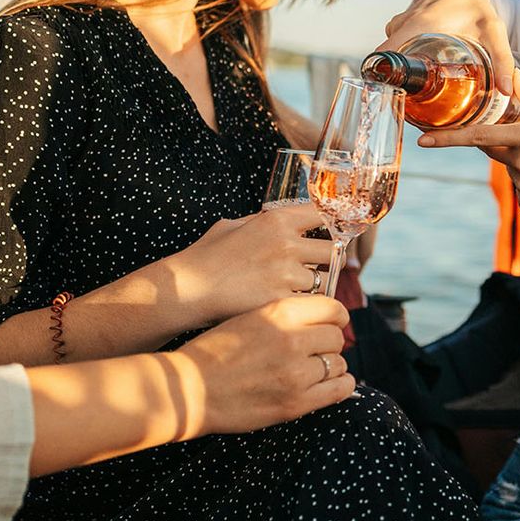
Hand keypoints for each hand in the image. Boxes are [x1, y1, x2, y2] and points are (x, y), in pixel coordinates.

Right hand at [163, 203, 333, 325]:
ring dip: (317, 286)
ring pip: (325, 279)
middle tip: (319, 268)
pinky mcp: (283, 301)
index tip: (330, 233)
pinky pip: (311, 304)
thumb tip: (281, 219)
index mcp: (276, 220)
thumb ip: (260, 220)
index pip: (322, 213)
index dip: (330, 223)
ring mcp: (286, 273)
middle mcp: (286, 244)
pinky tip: (291, 307)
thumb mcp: (232, 225)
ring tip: (299, 291)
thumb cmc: (205, 257)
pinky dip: (305, 306)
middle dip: (328, 260)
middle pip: (333, 249)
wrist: (186, 289)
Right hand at [178, 294, 354, 434]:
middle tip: (319, 349)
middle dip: (330, 342)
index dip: (336, 316)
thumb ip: (285, 314)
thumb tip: (321, 316)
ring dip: (331, 365)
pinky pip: (339, 389)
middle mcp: (292, 339)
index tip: (334, 322)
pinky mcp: (296, 403)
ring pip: (339, 363)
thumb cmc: (215, 351)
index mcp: (279, 312)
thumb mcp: (250, 317)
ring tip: (316, 369)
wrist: (189, 389)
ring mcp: (296, 373)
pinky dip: (339, 385)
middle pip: (337, 337)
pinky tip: (330, 384)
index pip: (332, 308)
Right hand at [380, 0, 515, 95]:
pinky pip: (393, 43)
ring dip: (396, 68)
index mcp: (421, 26)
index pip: (386, 54)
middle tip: (405, 101)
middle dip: (390, 79)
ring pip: (389, 51)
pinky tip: (415, 69)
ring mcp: (401, 22)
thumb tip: (507, 91)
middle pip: (384, 58)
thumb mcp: (493, 33)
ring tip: (412, 88)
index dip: (382, 76)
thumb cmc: (478, 8)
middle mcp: (405, 24)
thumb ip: (501, 61)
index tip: (389, 95)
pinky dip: (400, 56)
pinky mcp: (402, 24)